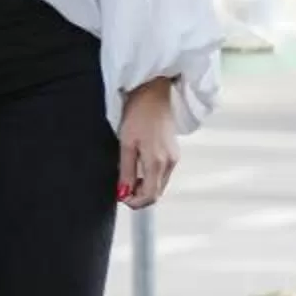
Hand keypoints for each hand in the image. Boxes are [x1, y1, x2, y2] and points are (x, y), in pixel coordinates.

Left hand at [117, 79, 179, 209]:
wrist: (154, 94)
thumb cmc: (138, 113)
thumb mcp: (126, 143)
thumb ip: (126, 171)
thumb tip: (124, 192)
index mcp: (158, 162)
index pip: (150, 195)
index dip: (134, 202)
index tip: (121, 197)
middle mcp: (170, 163)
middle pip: (157, 192)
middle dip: (139, 196)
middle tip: (121, 189)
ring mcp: (174, 158)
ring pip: (160, 184)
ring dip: (145, 187)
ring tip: (127, 179)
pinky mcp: (174, 153)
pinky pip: (163, 174)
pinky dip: (150, 178)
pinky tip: (138, 169)